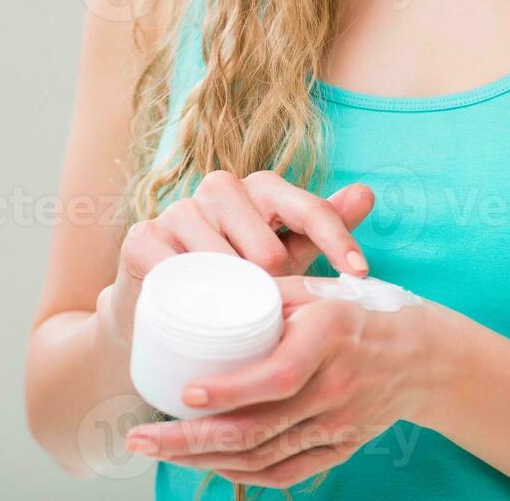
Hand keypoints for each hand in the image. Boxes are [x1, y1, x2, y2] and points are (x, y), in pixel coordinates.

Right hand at [98, 171, 374, 348]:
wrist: (164, 311)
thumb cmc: (238, 279)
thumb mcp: (287, 255)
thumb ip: (323, 226)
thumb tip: (367, 193)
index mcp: (260, 188)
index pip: (308, 208)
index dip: (338, 241)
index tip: (360, 274)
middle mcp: (220, 189)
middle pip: (268, 247)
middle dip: (276, 289)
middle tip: (270, 315)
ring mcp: (178, 211)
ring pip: (225, 262)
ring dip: (235, 299)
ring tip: (237, 320)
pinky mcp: (142, 238)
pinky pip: (176, 269)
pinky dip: (190, 295)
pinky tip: (197, 312)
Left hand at [121, 276, 453, 488]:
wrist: (423, 358)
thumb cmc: (360, 314)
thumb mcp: (320, 291)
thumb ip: (268, 291)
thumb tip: (205, 286)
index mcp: (330, 338)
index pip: (277, 375)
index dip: (229, 390)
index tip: (184, 393)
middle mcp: (336, 387)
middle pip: (258, 428)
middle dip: (191, 439)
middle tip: (141, 437)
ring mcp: (338, 425)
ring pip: (263, 456)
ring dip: (205, 459)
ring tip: (159, 449)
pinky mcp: (340, 448)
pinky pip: (285, 472)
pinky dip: (242, 473)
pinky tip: (207, 465)